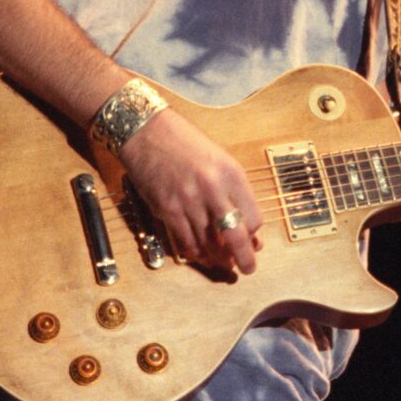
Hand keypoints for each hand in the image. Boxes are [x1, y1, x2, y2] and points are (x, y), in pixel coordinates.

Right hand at [118, 109, 262, 272]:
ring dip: (219, 259)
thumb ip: (233, 191)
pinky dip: (196, 252)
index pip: (253, 218)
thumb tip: (244, 222)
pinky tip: (202, 256)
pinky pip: (186, 241)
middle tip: (248, 268)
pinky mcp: (166, 209)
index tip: (253, 241)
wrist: (147, 131)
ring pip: (210, 244)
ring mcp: (188, 201)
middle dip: (245, 258)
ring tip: (224, 265)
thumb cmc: (184, 143)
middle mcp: (212, 189)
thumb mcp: (220, 160)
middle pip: (236, 236)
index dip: (254, 235)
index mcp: (231, 174)